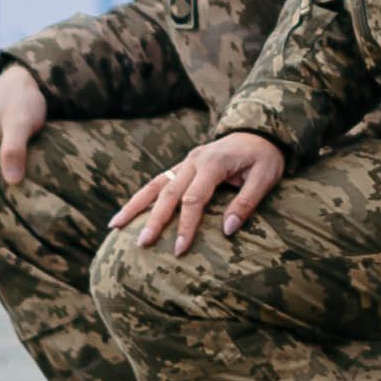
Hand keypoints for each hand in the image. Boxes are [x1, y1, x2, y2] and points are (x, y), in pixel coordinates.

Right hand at [112, 131, 283, 254]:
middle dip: (154, 220)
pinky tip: (127, 212)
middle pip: (169, 193)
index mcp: (213, 163)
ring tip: (114, 226)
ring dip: (135, 205)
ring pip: (155, 184)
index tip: (180, 249)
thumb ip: (246, 202)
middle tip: (142, 243)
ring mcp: (186, 162)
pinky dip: (141, 197)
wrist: (260, 130)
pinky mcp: (183, 165)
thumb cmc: (265, 157)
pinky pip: (158, 181)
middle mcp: (194, 160)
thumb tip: (228, 230)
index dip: (186, 225)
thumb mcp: (265, 177)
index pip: (194, 199)